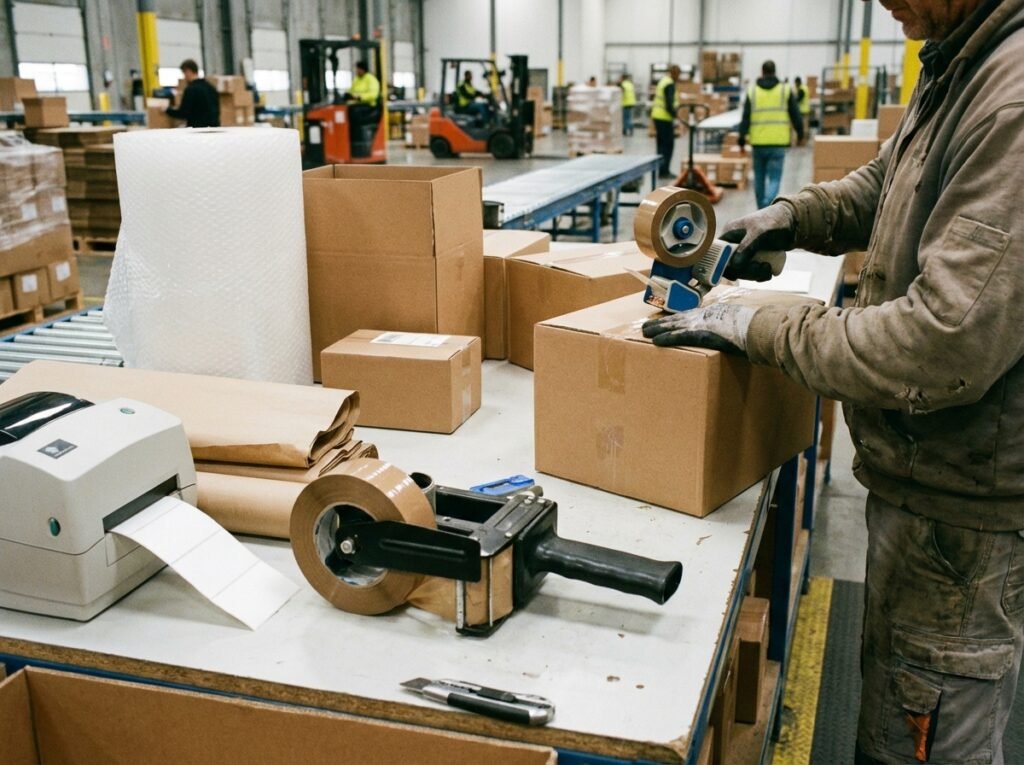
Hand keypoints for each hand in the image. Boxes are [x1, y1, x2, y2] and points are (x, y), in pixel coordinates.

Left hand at [642, 303, 757, 354]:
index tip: (667, 320)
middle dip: (662, 322)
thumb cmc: (758, 328)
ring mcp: (703, 323)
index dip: (678, 318)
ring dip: (658, 329)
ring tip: (644, 332)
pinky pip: (680, 336)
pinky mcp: (702, 333)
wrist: (760, 327)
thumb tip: (739, 339)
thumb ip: (737, 330)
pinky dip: (667, 338)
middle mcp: (707, 315)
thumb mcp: (744, 325)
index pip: (692, 315)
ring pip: (675, 325)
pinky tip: (655, 341)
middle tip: (647, 325)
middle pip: (679, 318)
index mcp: (717, 312)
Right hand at [719, 203, 796, 281]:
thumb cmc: (774, 221)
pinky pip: (751, 274)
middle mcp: (733, 245)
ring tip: (768, 268)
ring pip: (741, 273)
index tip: (735, 272)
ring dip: (754, 275)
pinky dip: (759, 276)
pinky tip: (769, 270)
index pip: (717, 255)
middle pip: (729, 267)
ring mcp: (743, 253)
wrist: (793, 222)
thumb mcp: (759, 233)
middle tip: (760, 268)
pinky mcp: (753, 260)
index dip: (722, 266)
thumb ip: (746, 248)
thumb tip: (734, 266)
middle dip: (745, 272)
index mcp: (729, 235)